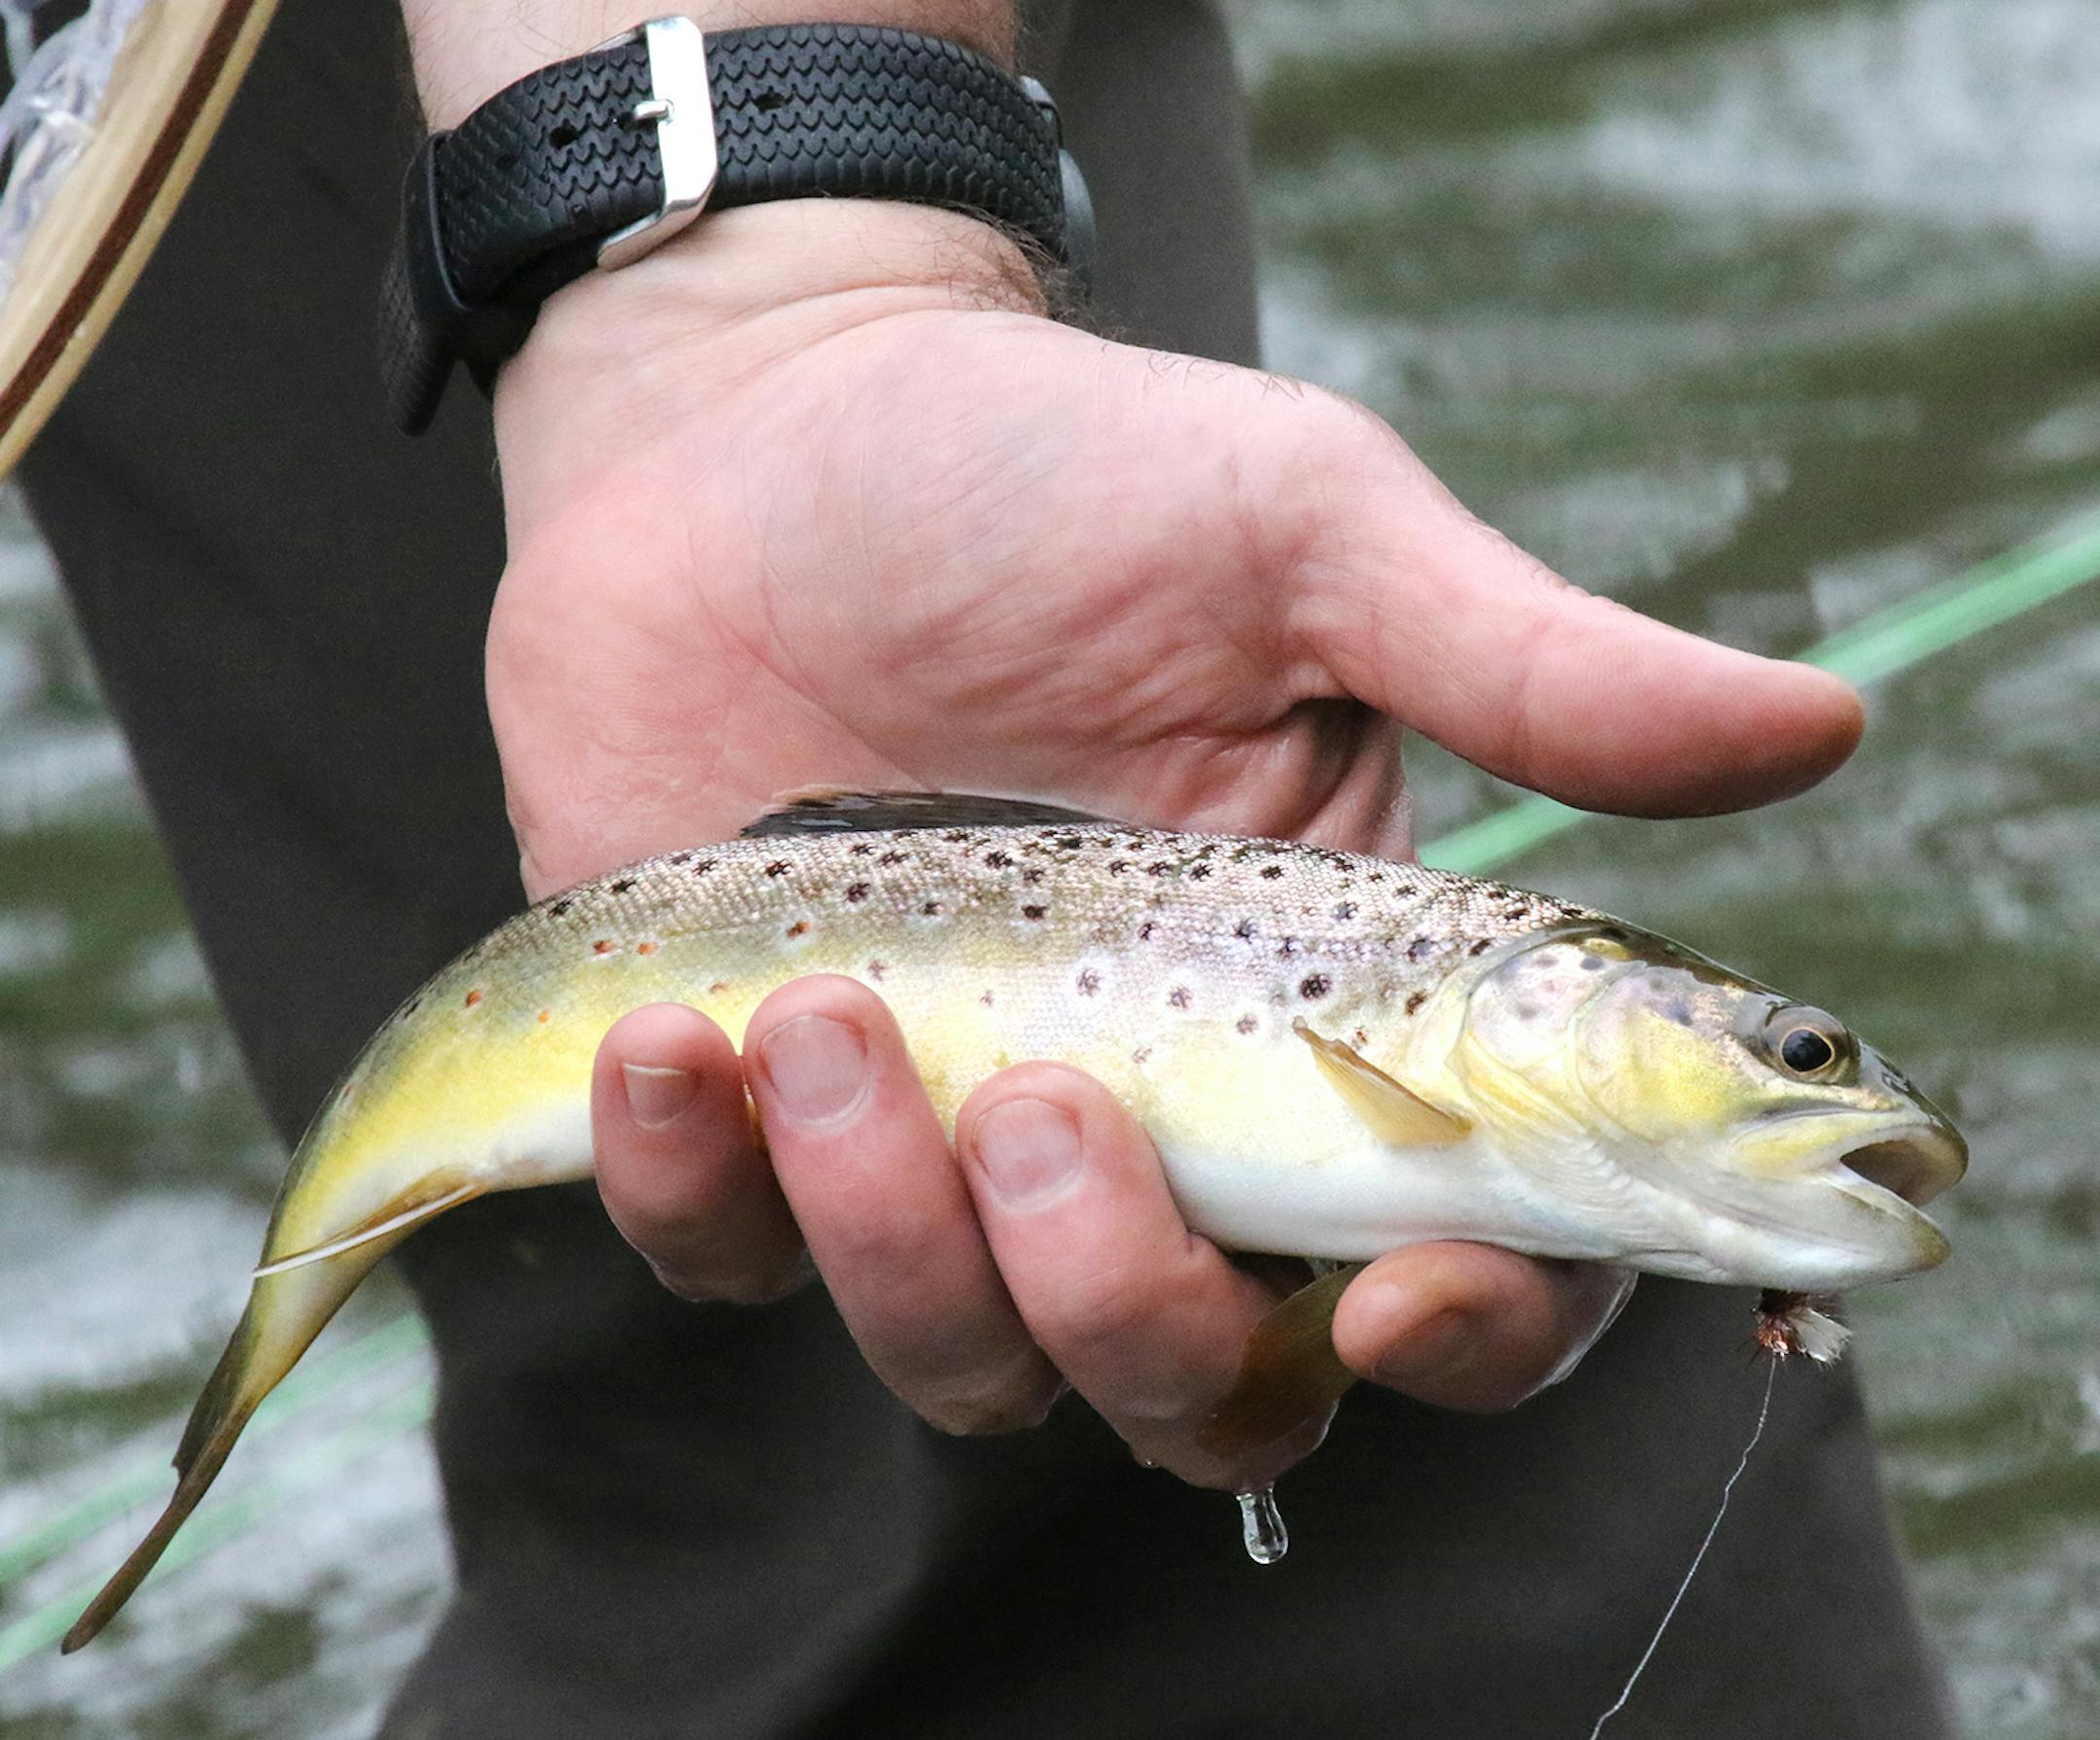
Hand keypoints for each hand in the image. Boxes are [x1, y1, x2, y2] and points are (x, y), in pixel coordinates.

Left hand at [488, 201, 1857, 1484]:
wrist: (755, 429)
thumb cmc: (1046, 472)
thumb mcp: (1305, 537)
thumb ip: (1527, 670)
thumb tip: (1822, 726)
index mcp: (1311, 1006)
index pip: (1446, 1249)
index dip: (1459, 1329)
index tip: (1395, 1292)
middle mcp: (1142, 1114)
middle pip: (1191, 1379)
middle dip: (1128, 1301)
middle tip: (1055, 1097)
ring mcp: (933, 1139)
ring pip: (961, 1354)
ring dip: (898, 1238)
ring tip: (826, 1011)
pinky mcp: (744, 1122)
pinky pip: (725, 1258)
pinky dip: (696, 1189)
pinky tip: (674, 1039)